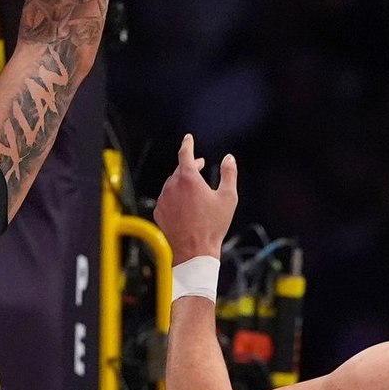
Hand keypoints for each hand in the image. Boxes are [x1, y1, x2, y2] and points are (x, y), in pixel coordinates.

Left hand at [153, 135, 237, 262]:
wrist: (195, 251)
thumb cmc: (213, 225)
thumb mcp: (228, 198)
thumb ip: (229, 174)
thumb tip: (229, 158)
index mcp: (188, 179)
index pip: (185, 153)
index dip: (188, 144)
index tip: (188, 138)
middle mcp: (172, 186)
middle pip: (180, 169)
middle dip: (190, 165)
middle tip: (200, 165)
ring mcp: (163, 199)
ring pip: (172, 184)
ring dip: (182, 182)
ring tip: (194, 187)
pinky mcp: (158, 212)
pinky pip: (166, 198)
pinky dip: (174, 196)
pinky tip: (184, 204)